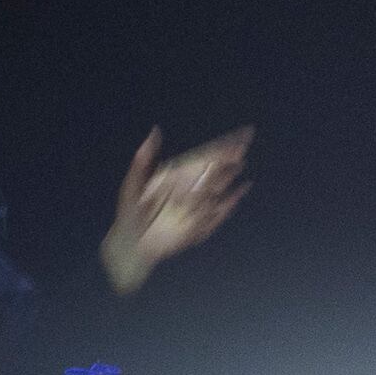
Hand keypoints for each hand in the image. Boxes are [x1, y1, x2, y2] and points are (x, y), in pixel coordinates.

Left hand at [100, 123, 255, 294]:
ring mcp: (197, 207)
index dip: (220, 146)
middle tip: (244, 141)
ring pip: (218, 187)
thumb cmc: (131, 213)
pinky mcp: (200, 224)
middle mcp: (190, 190)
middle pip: (215, 169)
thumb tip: (155, 130)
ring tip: (241, 159)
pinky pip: (219, 211)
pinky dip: (230, 200)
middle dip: (229, 156)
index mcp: (178, 177)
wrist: (132, 244)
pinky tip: (241, 188)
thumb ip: (144, 158)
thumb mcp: (134, 183)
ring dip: (230, 174)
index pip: (204, 157)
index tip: (236, 135)